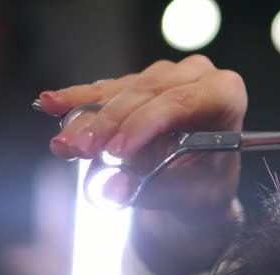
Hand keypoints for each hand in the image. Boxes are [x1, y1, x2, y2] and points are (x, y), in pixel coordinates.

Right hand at [38, 55, 246, 211]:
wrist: (203, 181)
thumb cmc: (206, 184)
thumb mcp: (190, 195)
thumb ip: (153, 189)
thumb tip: (113, 188)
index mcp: (225, 96)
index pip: (181, 103)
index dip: (144, 124)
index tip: (114, 150)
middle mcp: (200, 76)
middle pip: (148, 94)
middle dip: (109, 124)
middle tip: (78, 150)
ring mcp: (170, 74)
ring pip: (123, 91)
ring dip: (90, 118)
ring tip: (65, 143)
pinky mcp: (142, 81)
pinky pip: (108, 89)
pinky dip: (81, 101)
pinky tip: (53, 103)